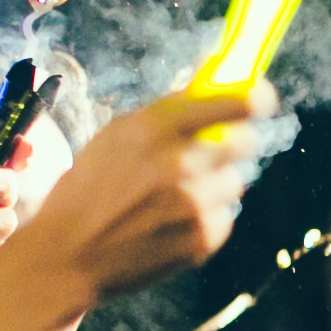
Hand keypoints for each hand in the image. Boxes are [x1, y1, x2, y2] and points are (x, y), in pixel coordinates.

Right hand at [16, 83, 278, 298]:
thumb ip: (168, 110)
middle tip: (210, 154)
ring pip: (234, 182)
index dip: (257, 98)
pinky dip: (204, 220)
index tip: (262, 99)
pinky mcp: (201, 238)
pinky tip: (170, 225)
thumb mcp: (117, 135)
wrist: (68, 254)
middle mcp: (181, 162)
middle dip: (232, 144)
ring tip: (174, 199)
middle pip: (245, 142)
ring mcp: (194, 204)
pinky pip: (224, 218)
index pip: (237, 103)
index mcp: (157, 127)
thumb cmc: (88, 189)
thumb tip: (211, 77)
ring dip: (214, 186)